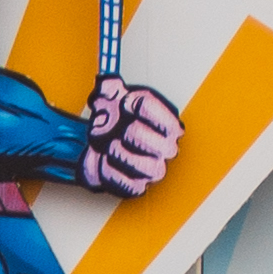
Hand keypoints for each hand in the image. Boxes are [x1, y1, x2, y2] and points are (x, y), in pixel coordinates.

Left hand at [75, 76, 181, 194]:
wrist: (104, 151)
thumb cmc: (117, 125)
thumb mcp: (114, 99)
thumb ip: (108, 86)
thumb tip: (106, 86)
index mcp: (168, 120)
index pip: (144, 104)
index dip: (125, 103)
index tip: (123, 105)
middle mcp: (167, 147)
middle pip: (135, 133)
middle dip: (117, 129)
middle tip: (116, 131)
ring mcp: (154, 170)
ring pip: (128, 160)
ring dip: (111, 150)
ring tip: (111, 147)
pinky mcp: (137, 188)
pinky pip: (116, 180)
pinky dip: (105, 169)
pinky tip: (107, 162)